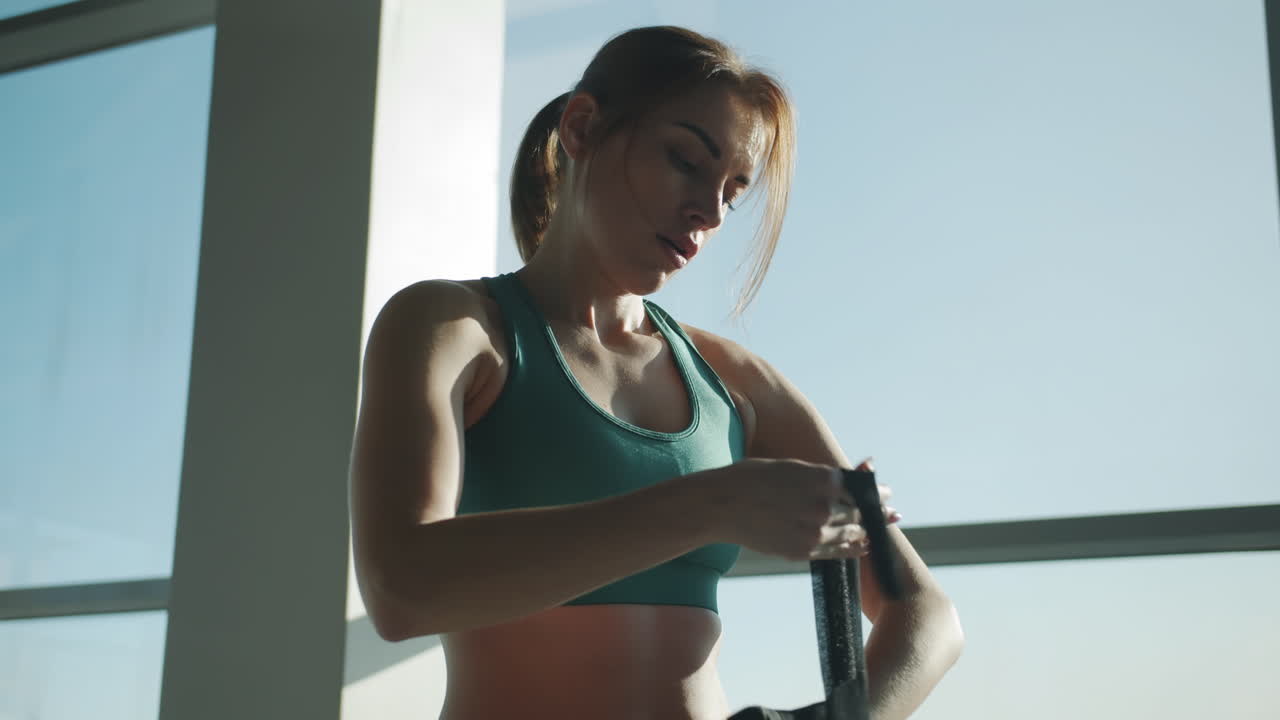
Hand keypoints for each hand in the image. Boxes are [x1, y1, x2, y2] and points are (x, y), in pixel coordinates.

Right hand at [694, 457, 899, 561]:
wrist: (721, 505)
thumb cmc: (752, 478)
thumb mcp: (791, 467)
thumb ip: (823, 475)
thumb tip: (851, 477)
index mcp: (823, 479)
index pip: (862, 489)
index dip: (877, 492)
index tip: (885, 493)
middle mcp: (824, 506)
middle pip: (862, 513)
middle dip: (879, 513)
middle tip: (892, 514)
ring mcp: (814, 532)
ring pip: (852, 535)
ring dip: (868, 532)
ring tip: (878, 530)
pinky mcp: (802, 551)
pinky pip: (836, 553)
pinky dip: (852, 549)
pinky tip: (861, 546)